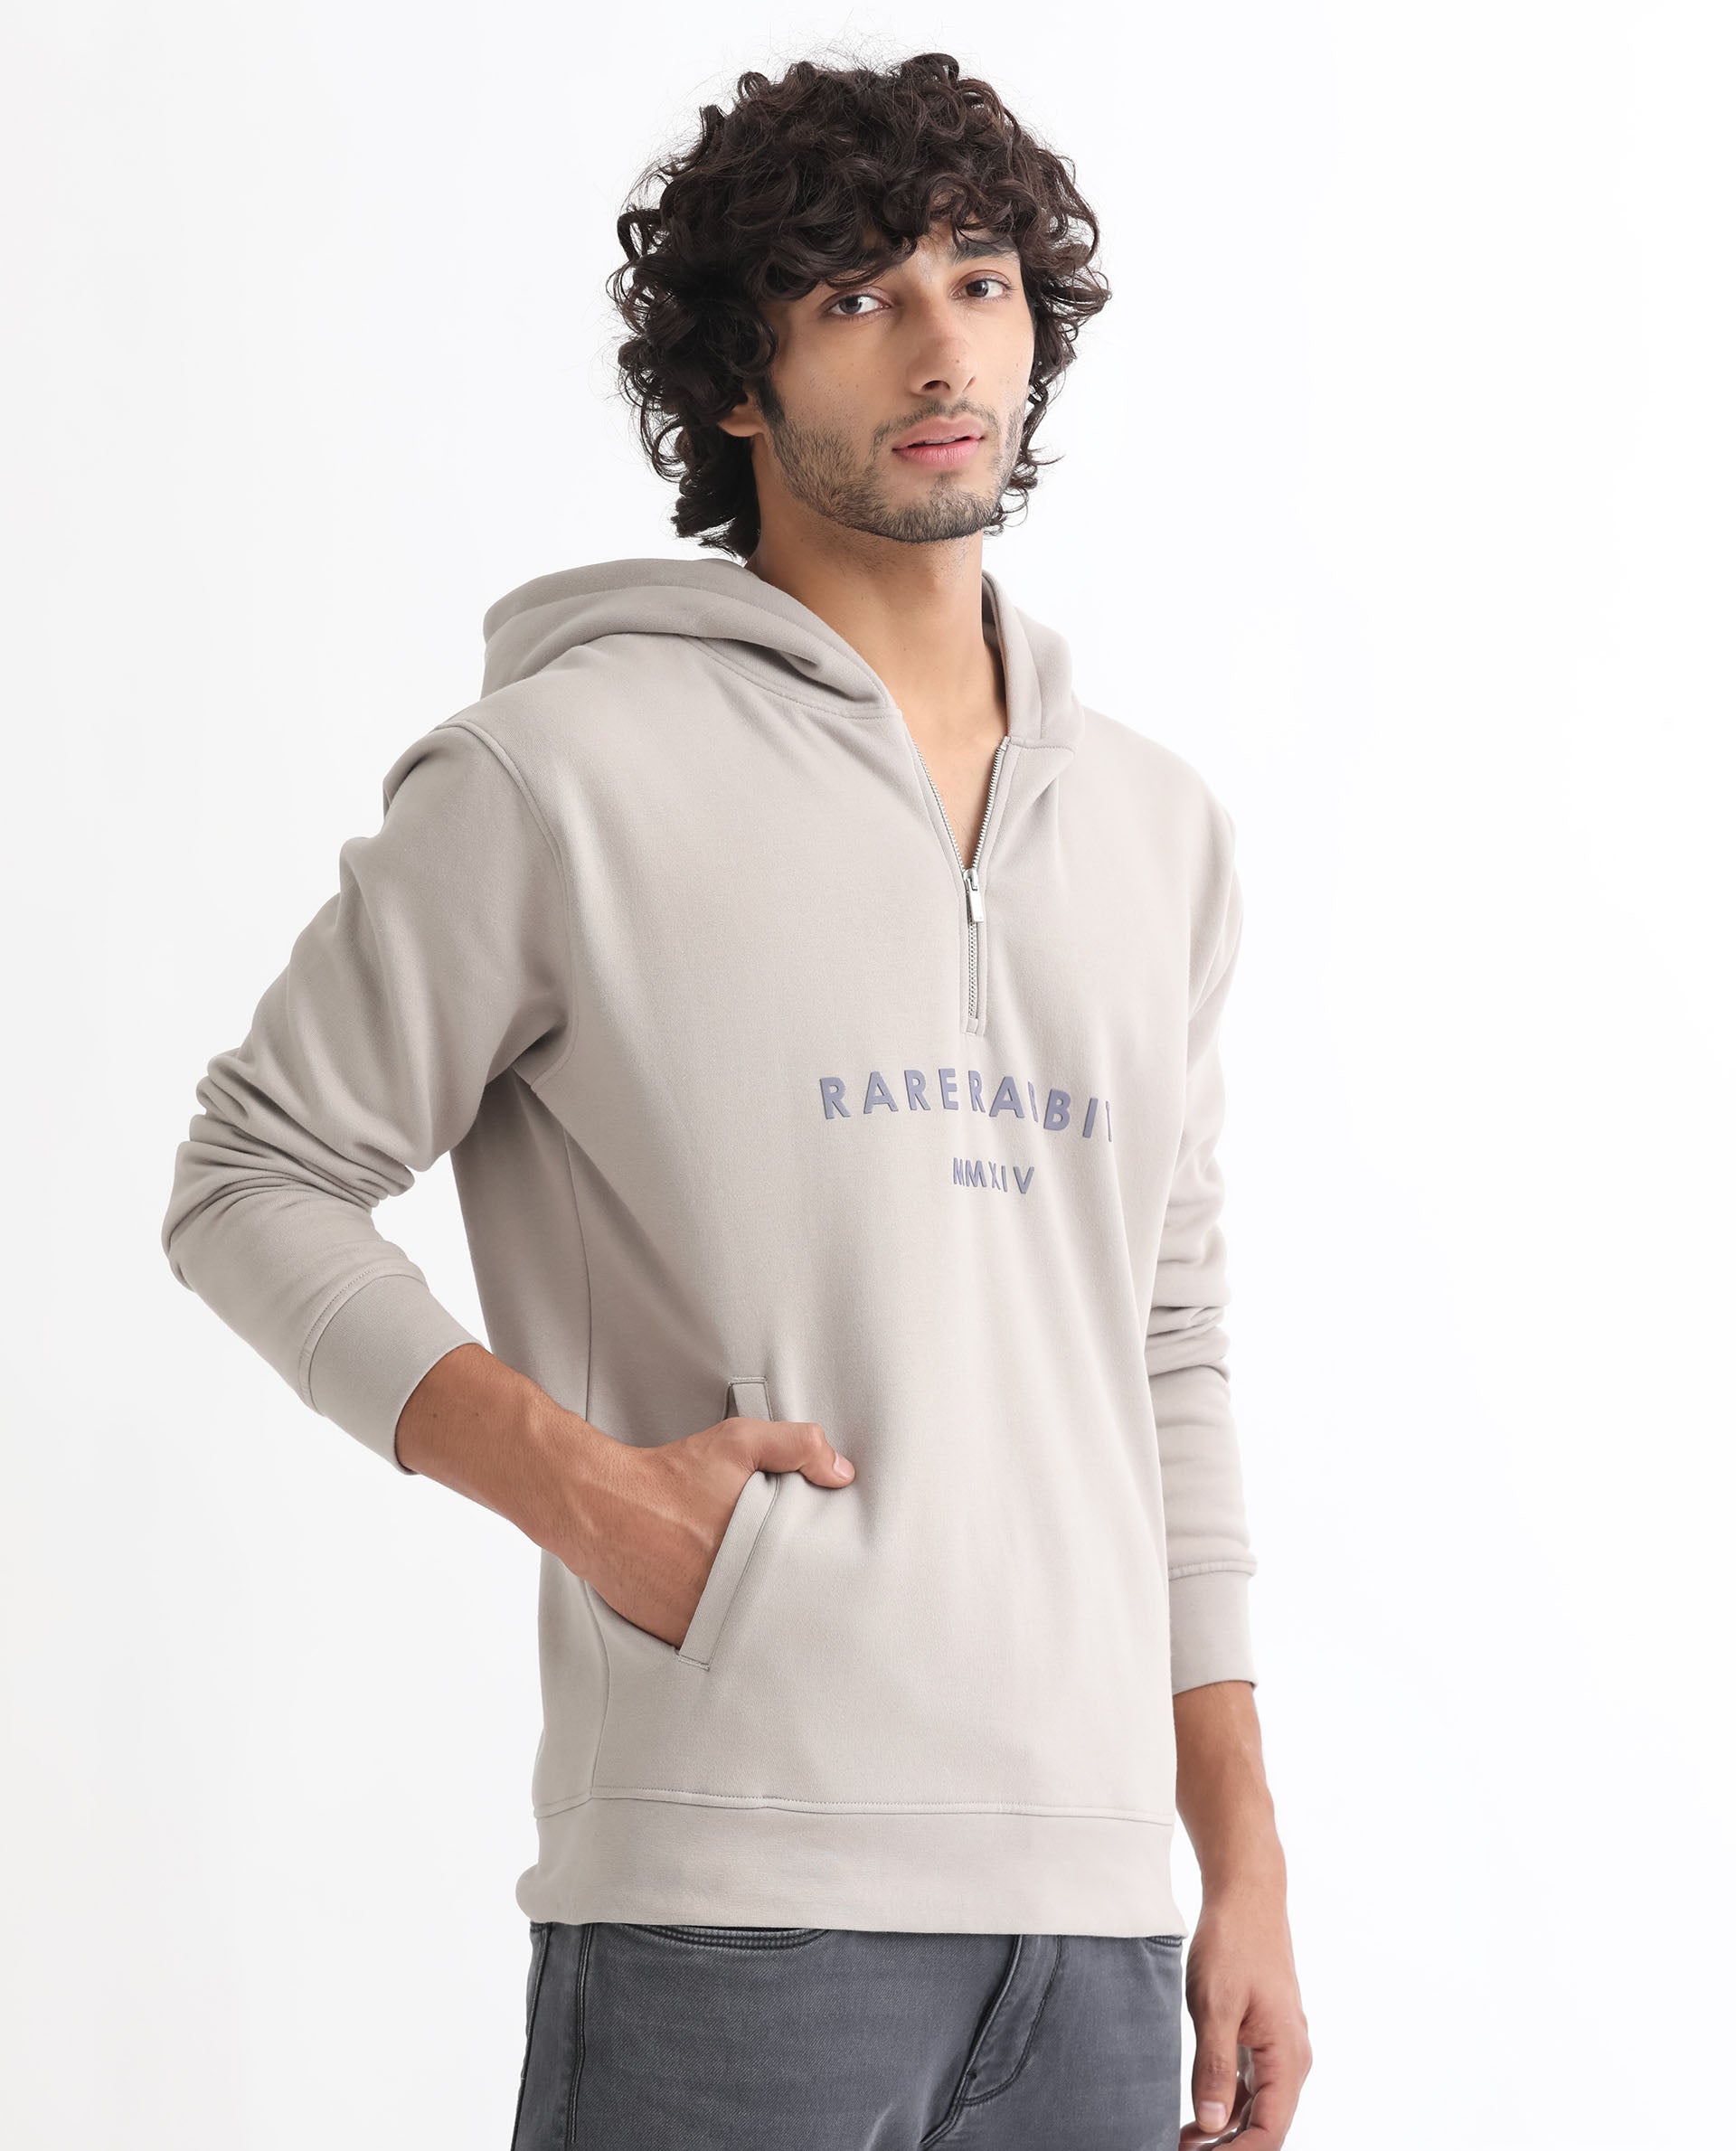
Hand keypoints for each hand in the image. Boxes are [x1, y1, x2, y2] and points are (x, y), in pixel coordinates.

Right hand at [569, 1408, 854, 1647]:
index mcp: (757, 1553)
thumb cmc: (669, 1474)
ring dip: (751, 1619)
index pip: (805, 1584)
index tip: (821, 1579)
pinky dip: (717, 1630)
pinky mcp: (673, 1634)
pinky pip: (709, 1642)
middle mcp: (730, 1594)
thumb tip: (842, 1473)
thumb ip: (796, 1447)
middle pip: (778, 1612)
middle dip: (786, 1602)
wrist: (599, 1504)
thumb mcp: (738, 1442)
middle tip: (793, 1594)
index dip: (815, 1582)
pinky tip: (718, 1608)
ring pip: (744, 1632)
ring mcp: (701, 1620)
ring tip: (755, 1602)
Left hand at [1179, 1871, 1310, 2146]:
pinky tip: (1197, 2112)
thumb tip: (1213, 2125)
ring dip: (1225, 2130)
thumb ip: (1215, 2067)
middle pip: (1266, 2125)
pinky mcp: (1264, 2034)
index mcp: (1287, 2057)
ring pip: (1258, 2107)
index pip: (1269, 2132)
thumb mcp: (1216, 2005)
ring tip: (1181, 2141)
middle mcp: (1291, 2058)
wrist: (1247, 1894)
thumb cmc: (1232, 1943)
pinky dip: (1227, 2103)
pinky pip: (1251, 2083)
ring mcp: (1279, 2046)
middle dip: (1228, 2147)